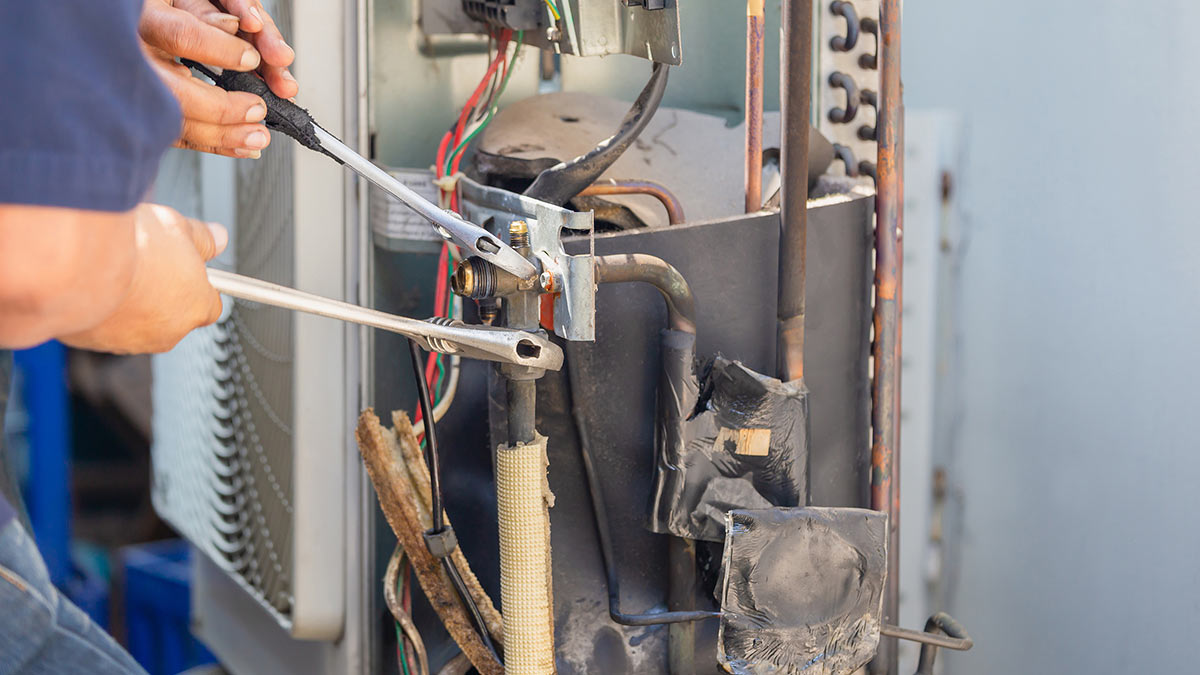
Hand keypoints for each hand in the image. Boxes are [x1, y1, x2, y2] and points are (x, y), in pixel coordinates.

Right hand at [60, 204, 227, 353]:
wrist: (75, 263)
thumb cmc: (130, 248)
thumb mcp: (178, 227)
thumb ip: (203, 238)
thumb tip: (218, 238)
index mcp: (195, 308)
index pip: (209, 304)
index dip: (197, 284)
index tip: (186, 268)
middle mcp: (166, 333)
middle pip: (171, 315)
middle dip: (161, 293)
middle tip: (146, 263)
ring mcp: (128, 342)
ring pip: (135, 323)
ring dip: (129, 303)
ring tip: (116, 272)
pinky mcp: (93, 344)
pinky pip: (102, 326)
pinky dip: (99, 310)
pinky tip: (92, 285)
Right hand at [140, 0, 296, 156]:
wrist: (108, 31)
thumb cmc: (154, 15)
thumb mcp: (178, 4)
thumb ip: (204, 15)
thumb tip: (235, 26)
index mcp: (140, 22)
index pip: (180, 36)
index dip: (219, 49)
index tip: (251, 59)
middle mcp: (131, 60)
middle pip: (175, 94)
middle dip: (223, 108)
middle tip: (257, 108)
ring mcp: (134, 91)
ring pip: (175, 122)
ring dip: (222, 135)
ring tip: (256, 136)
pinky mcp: (143, 114)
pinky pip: (177, 136)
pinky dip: (213, 144)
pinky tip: (240, 147)